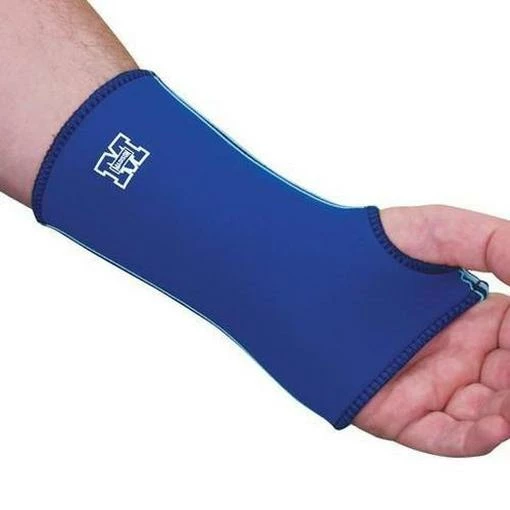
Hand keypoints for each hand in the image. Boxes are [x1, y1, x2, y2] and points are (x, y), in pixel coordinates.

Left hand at [354, 205, 509, 455]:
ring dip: (508, 411)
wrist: (305, 268)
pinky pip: (444, 436)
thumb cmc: (370, 244)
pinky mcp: (398, 413)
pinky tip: (497, 426)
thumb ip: (495, 243)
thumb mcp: (439, 231)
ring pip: (488, 414)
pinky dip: (475, 438)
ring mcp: (430, 388)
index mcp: (476, 322)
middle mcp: (459, 358)